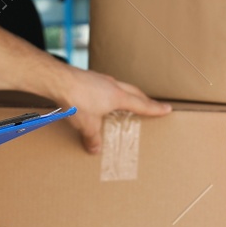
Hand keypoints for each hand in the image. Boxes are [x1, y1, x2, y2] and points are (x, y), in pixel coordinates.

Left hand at [58, 69, 173, 154]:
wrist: (59, 80)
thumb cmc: (76, 100)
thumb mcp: (87, 125)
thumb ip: (93, 138)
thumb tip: (95, 149)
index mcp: (118, 97)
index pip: (142, 104)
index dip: (155, 109)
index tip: (167, 109)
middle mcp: (112, 85)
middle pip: (134, 92)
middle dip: (144, 99)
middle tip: (151, 104)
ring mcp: (100, 79)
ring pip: (120, 86)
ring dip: (126, 93)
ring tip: (127, 99)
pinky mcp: (88, 77)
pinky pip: (105, 84)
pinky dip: (109, 91)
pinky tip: (102, 95)